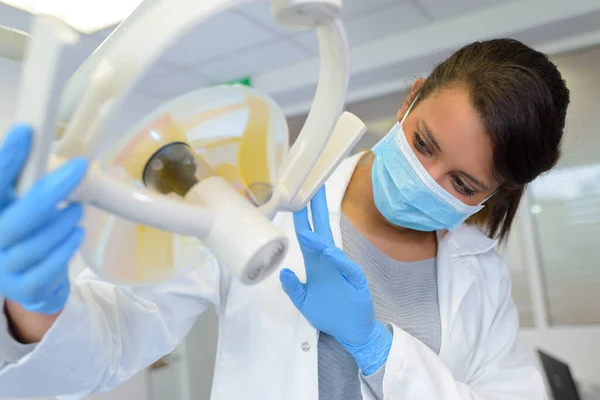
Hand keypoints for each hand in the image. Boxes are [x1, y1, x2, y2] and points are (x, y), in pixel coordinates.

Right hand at [0, 125, 87, 313]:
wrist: (28, 284)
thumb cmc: (27, 234)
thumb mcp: (20, 205)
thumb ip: (26, 182)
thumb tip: (40, 140)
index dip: (6, 160)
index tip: (25, 132)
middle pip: (16, 220)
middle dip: (49, 191)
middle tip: (79, 167)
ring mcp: (4, 269)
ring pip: (34, 246)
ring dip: (61, 223)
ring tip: (77, 210)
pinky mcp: (25, 289)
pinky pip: (47, 270)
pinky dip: (65, 249)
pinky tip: (76, 234)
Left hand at [280, 186, 391, 374]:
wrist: (352, 331)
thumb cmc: (329, 314)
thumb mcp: (303, 302)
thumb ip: (293, 287)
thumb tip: (283, 272)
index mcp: (316, 264)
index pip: (307, 236)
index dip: (302, 218)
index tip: (296, 198)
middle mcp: (328, 262)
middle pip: (321, 230)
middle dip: (317, 209)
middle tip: (312, 186)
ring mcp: (343, 269)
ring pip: (331, 245)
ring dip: (320, 231)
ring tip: (310, 213)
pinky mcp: (355, 280)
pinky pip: (346, 266)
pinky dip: (337, 258)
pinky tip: (329, 250)